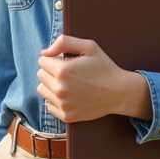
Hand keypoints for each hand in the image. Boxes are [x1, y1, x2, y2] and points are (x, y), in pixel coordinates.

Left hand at [36, 35, 152, 122]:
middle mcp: (60, 89)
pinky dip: (55, 100)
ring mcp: (63, 104)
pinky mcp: (66, 116)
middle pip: (40, 75)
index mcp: (63, 70)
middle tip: (68, 72)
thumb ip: (64, 42)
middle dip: (51, 71)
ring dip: (51, 85)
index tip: (65, 61)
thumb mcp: (89, 47)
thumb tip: (44, 52)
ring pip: (42, 90)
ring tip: (67, 83)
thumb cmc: (104, 67)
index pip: (42, 60)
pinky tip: (69, 96)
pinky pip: (48, 105)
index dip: (54, 58)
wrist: (119, 92)